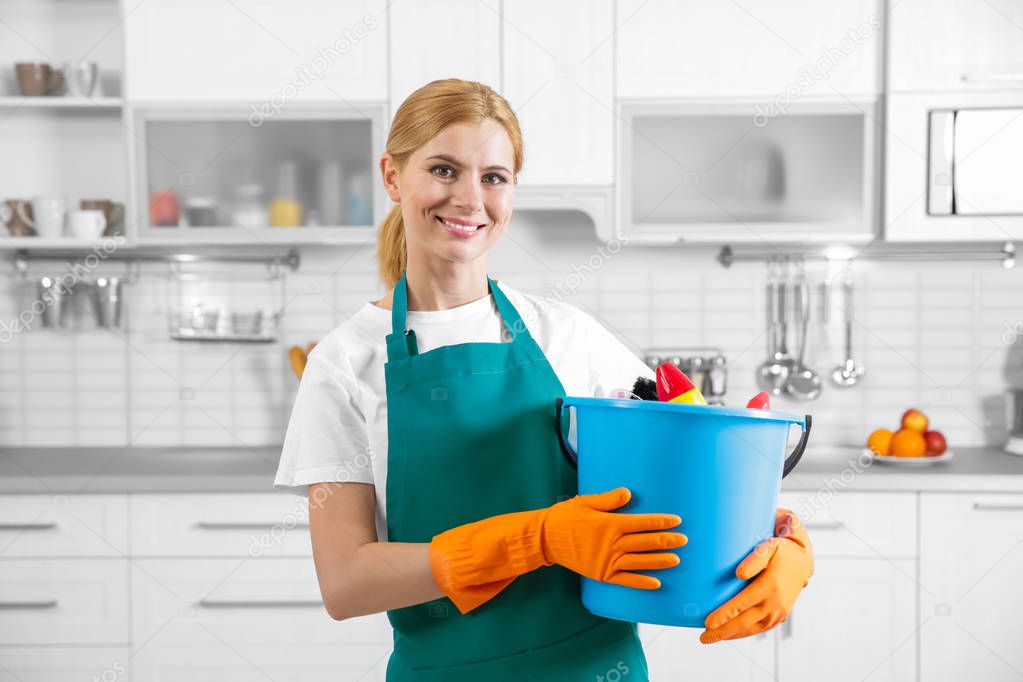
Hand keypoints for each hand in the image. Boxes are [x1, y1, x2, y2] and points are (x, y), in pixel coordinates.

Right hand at [542, 487, 687, 589]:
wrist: (545, 538)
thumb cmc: (565, 516)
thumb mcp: (586, 502)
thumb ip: (608, 499)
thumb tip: (628, 493)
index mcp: (610, 524)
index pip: (642, 523)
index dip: (661, 522)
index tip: (676, 521)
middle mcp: (611, 544)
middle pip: (645, 542)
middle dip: (667, 540)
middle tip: (684, 540)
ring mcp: (607, 561)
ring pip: (639, 561)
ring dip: (659, 561)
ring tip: (676, 559)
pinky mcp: (602, 574)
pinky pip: (626, 580)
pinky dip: (641, 582)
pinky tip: (656, 582)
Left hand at [700, 508, 812, 643]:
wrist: (802, 562)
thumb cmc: (780, 552)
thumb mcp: (769, 547)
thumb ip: (754, 559)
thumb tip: (739, 574)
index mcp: (770, 587)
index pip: (742, 605)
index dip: (724, 615)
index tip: (707, 623)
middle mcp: (775, 604)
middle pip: (744, 622)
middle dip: (723, 631)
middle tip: (703, 637)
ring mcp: (779, 612)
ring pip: (752, 629)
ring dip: (732, 635)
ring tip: (712, 637)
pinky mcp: (780, 616)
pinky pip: (760, 628)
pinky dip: (745, 633)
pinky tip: (731, 633)